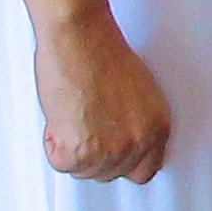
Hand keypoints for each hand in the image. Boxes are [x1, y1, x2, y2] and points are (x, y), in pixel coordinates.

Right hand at [32, 11, 171, 182]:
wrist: (81, 37)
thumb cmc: (102, 51)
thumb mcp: (138, 92)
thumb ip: (134, 122)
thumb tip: (119, 136)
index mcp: (158, 127)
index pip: (145, 169)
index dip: (122, 162)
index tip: (110, 153)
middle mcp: (139, 142)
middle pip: (111, 173)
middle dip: (93, 152)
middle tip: (84, 123)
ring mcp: (111, 150)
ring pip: (84, 170)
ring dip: (72, 147)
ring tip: (73, 113)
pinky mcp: (81, 151)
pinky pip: (61, 162)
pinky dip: (54, 142)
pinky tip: (62, 114)